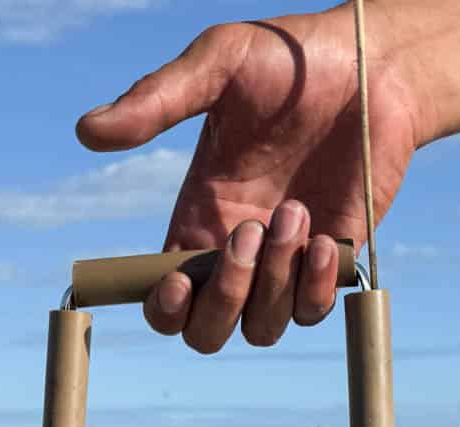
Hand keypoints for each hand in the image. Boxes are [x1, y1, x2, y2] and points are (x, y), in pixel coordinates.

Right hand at [77, 6, 420, 351]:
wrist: (372, 64)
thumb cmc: (289, 60)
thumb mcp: (218, 65)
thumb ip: (156, 101)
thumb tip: (86, 130)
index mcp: (198, 220)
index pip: (164, 300)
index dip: (164, 308)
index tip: (179, 278)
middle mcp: (236, 254)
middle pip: (206, 332)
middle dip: (224, 298)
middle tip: (250, 230)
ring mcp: (283, 265)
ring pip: (259, 329)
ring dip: (272, 284)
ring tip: (295, 210)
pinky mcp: (329, 263)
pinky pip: (310, 312)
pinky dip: (313, 287)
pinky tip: (323, 237)